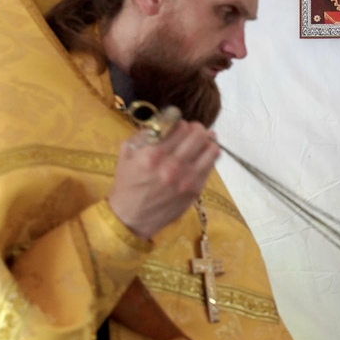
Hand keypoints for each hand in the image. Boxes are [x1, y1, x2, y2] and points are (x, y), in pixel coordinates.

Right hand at [107, 120, 221, 239]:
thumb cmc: (127, 184)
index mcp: (153, 154)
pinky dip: (208, 158)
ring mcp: (187, 179)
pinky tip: (202, 157)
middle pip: (199, 135)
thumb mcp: (127, 153)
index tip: (178, 126)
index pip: (179, 126)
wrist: (131, 217)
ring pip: (212, 149)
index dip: (180, 123)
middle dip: (197, 129)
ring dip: (208, 142)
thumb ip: (144, 134)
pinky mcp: (196, 190)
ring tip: (202, 143)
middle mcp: (172, 165)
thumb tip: (165, 121)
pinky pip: (211, 166)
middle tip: (193, 131)